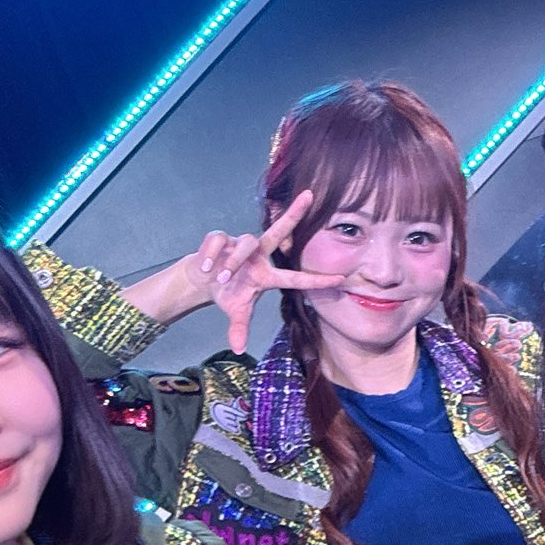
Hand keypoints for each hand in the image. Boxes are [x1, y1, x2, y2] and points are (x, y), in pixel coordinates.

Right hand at [127, 191, 348, 348]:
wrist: (202, 280)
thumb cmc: (228, 293)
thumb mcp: (235, 312)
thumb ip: (239, 328)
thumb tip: (239, 349)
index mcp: (268, 275)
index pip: (297, 278)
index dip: (318, 279)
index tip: (342, 279)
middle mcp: (259, 254)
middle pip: (280, 230)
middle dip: (294, 213)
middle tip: (310, 195)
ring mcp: (241, 243)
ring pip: (244, 245)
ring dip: (233, 263)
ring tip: (222, 278)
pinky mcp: (221, 238)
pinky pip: (219, 242)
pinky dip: (212, 256)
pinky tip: (207, 268)